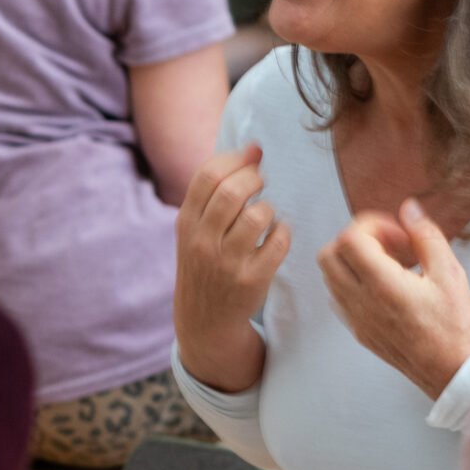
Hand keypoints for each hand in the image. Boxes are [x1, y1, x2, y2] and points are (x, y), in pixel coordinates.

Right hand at [175, 146, 290, 391]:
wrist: (204, 319)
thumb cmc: (204, 261)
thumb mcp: (193, 229)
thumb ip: (214, 191)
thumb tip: (253, 150)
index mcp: (186, 223)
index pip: (209, 176)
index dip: (236, 158)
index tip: (253, 155)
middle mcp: (202, 242)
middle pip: (232, 192)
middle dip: (254, 178)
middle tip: (261, 182)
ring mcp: (227, 263)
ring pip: (258, 215)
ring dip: (268, 207)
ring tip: (265, 214)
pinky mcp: (252, 279)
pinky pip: (278, 241)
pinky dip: (283, 231)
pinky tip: (277, 234)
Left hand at [317, 199, 469, 399]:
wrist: (451, 372)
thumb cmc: (453, 325)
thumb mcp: (449, 273)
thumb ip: (426, 235)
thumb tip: (408, 209)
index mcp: (381, 285)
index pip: (349, 239)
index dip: (371, 225)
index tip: (398, 233)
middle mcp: (360, 302)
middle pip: (329, 254)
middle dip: (355, 239)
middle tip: (389, 245)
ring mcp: (354, 318)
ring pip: (329, 275)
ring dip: (352, 259)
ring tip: (390, 264)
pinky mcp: (357, 330)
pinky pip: (338, 296)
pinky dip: (352, 281)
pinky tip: (384, 284)